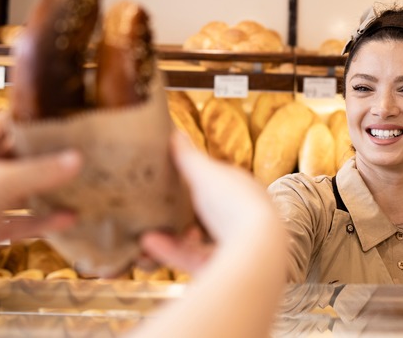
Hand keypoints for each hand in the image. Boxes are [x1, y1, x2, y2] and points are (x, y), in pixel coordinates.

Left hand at [0, 113, 81, 297]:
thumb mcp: (1, 181)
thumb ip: (41, 171)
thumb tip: (78, 159)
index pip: (7, 124)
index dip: (33, 119)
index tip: (64, 119)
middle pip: (18, 158)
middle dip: (48, 157)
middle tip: (81, 152)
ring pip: (22, 192)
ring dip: (48, 191)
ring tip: (80, 186)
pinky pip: (20, 222)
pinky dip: (43, 221)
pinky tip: (68, 219)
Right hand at [133, 132, 287, 337]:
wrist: (256, 251)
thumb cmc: (234, 203)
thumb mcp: (205, 173)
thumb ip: (187, 156)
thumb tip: (174, 132)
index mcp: (246, 191)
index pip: (221, 182)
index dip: (198, 179)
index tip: (172, 177)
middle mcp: (245, 219)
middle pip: (211, 214)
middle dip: (184, 212)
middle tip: (156, 206)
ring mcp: (236, 246)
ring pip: (200, 241)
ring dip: (173, 235)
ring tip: (146, 229)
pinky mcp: (224, 270)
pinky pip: (194, 259)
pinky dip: (171, 251)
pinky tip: (148, 244)